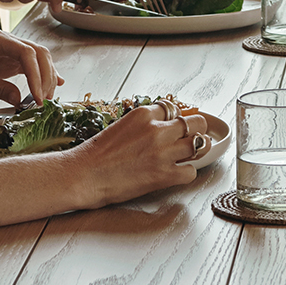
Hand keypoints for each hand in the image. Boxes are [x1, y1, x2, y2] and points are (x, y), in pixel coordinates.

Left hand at [0, 29, 59, 107]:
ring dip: (46, 76)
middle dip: (46, 76)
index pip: (26, 53)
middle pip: (38, 53)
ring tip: (48, 98)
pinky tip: (54, 83)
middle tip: (46, 100)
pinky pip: (30, 65)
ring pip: (38, 58)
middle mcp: (6, 41)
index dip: (36, 75)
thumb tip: (19, 100)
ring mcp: (8, 50)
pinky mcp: (7, 60)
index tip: (38, 96)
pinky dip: (42, 74)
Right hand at [65, 99, 206, 209]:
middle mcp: (157, 129)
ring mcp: (163, 152)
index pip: (174, 109)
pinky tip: (178, 173)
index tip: (176, 126)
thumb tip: (160, 127)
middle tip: (193, 137)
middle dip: (197, 130)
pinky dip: (187, 173)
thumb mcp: (122, 126)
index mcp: (145, 114)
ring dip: (198, 149)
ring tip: (192, 154)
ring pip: (200, 144)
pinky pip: (191, 172)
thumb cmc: (96, 154)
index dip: (176, 119)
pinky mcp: (163, 175)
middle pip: (196, 122)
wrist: (84, 175)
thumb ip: (144, 124)